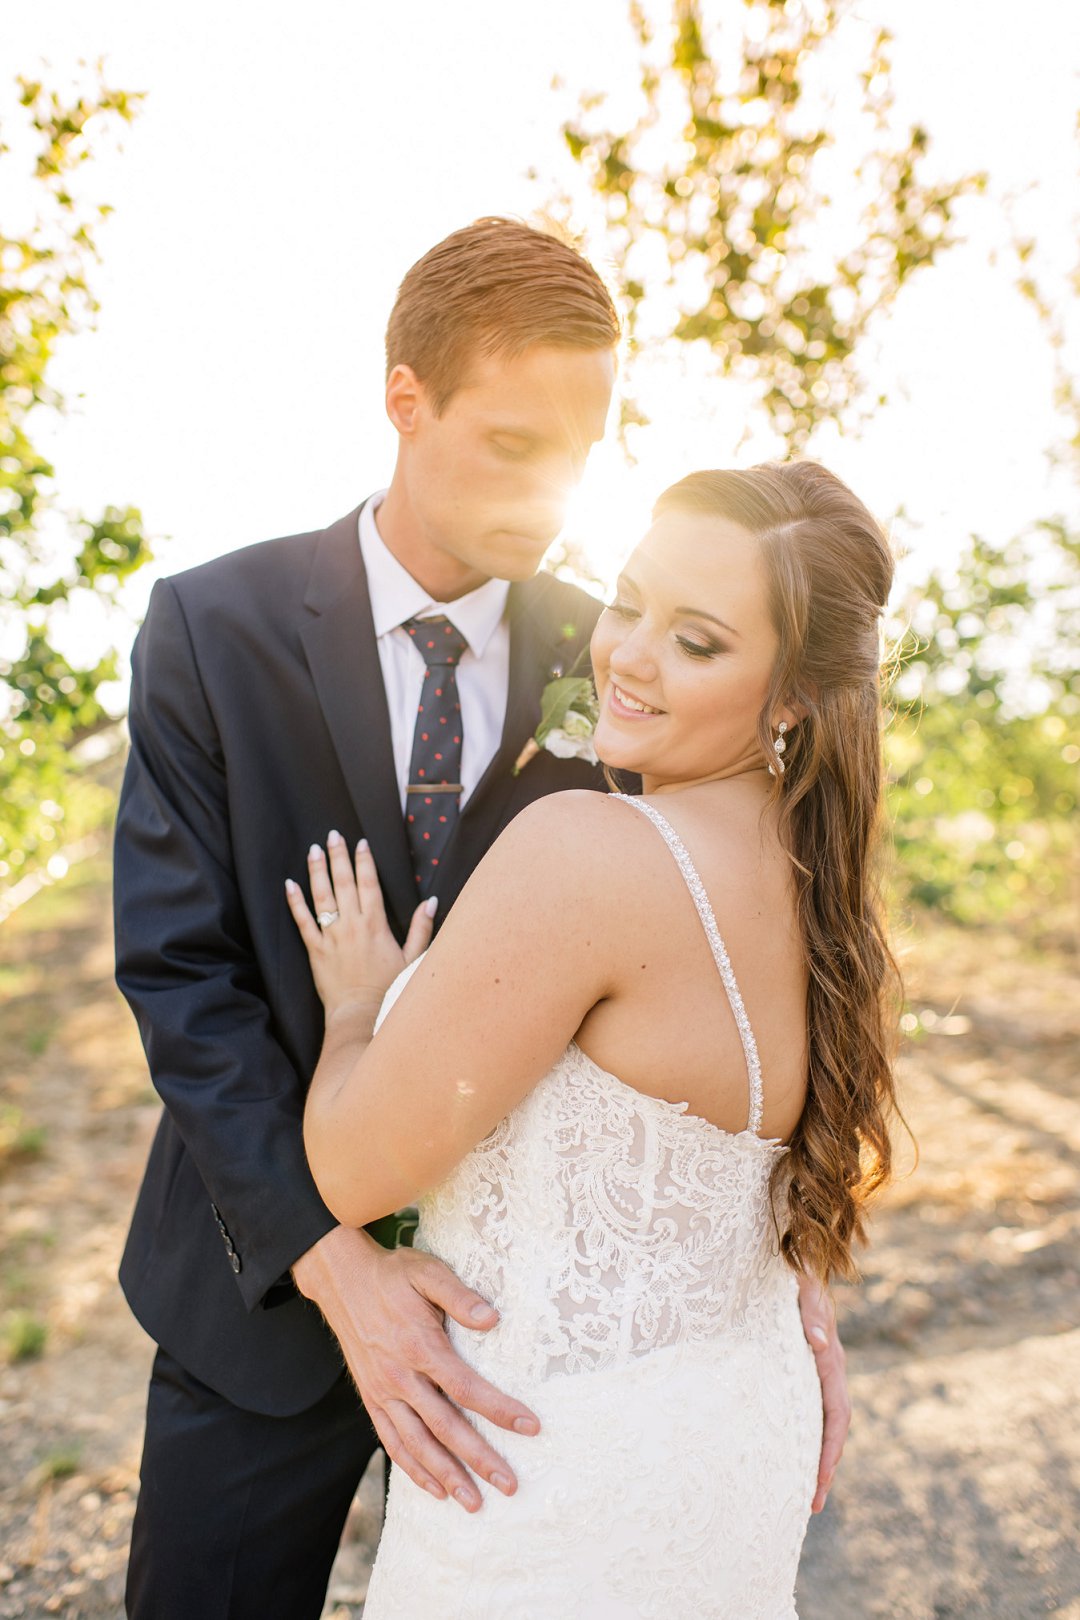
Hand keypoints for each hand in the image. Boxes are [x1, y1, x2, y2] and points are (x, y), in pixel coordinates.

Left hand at [285, 832, 433, 1019]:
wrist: (361, 1014)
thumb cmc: (389, 989)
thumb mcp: (413, 958)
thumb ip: (422, 928)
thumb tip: (431, 902)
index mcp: (376, 925)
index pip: (369, 884)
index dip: (364, 861)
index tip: (360, 843)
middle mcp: (352, 925)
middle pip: (344, 883)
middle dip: (338, 857)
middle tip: (333, 835)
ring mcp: (331, 936)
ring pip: (322, 897)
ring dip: (317, 871)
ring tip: (314, 850)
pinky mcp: (315, 950)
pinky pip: (302, 922)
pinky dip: (295, 902)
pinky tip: (289, 885)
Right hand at [292, 1225, 539, 1511]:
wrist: (342, 1279)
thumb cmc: (393, 1273)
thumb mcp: (427, 1271)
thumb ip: (459, 1296)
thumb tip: (493, 1319)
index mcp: (420, 1346)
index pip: (466, 1388)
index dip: (499, 1410)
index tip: (531, 1427)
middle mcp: (400, 1377)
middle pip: (445, 1427)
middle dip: (479, 1459)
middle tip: (510, 1485)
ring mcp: (383, 1391)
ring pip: (417, 1444)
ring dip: (446, 1476)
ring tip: (474, 1503)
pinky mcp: (371, 1398)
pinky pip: (392, 1441)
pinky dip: (412, 1469)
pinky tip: (434, 1488)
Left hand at [797, 1271, 849, 1512]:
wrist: (789, 1257)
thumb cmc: (793, 1272)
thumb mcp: (802, 1288)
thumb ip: (812, 1312)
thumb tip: (822, 1342)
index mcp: (831, 1359)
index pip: (836, 1415)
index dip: (829, 1451)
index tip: (818, 1483)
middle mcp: (828, 1368)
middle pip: (831, 1428)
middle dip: (822, 1467)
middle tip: (809, 1505)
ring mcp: (815, 1369)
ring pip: (818, 1421)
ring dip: (811, 1455)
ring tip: (797, 1492)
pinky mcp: (800, 1365)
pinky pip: (804, 1406)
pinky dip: (799, 1432)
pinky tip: (782, 1448)